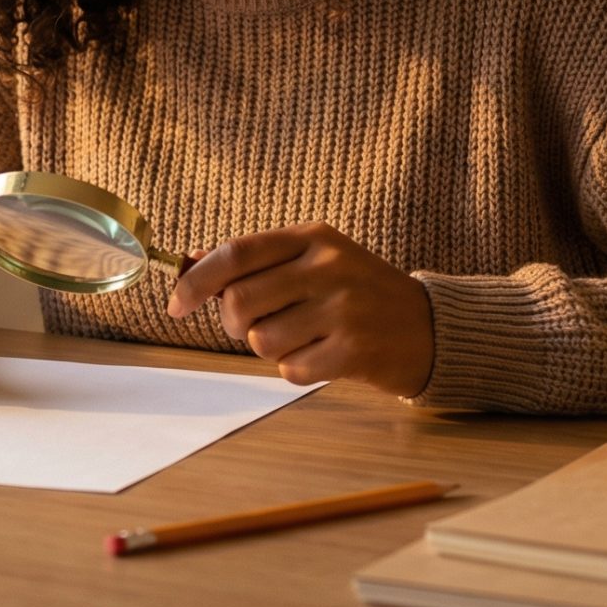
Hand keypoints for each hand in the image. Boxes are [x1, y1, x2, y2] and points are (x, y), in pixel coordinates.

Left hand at [165, 223, 434, 396]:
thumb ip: (258, 261)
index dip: (195, 280)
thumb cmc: (359, 292)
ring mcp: (343, 309)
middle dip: (234, 323)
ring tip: (304, 337)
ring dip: (271, 348)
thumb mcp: (316, 259)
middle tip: (257, 325)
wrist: (430, 326)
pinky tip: (325, 355)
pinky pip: (291, 369)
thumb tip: (189, 264)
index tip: (176, 304)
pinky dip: (298, 368)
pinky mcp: (354, 350)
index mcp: (314, 237)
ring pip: (261, 340)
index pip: (236, 253)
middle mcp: (328, 267)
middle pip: (239, 301)